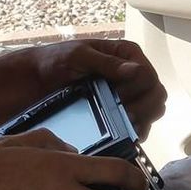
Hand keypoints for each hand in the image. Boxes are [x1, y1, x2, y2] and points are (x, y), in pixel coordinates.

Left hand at [26, 38, 168, 139]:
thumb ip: (106, 63)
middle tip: (124, 116)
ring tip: (123, 126)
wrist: (34, 80)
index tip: (117, 96)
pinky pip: (138, 125)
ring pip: (152, 112)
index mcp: (127, 54)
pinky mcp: (119, 113)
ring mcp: (128, 95)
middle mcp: (132, 75)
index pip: (149, 75)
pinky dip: (134, 132)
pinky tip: (122, 135)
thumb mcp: (78, 56)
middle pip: (156, 95)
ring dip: (141, 121)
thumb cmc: (54, 61)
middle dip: (143, 108)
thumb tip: (134, 70)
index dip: (137, 89)